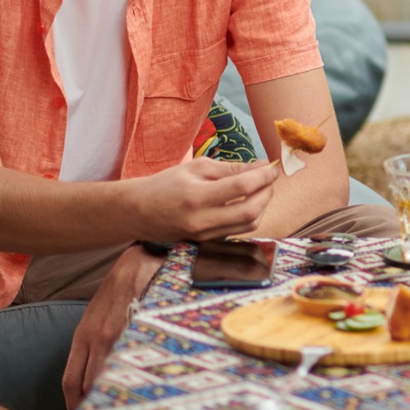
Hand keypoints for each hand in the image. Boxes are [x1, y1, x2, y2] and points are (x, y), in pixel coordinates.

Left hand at [62, 245, 162, 409]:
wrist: (144, 258)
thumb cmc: (126, 285)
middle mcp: (94, 339)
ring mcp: (114, 336)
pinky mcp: (135, 330)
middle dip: (91, 409)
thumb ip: (100, 339)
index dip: (74, 405)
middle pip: (85, 387)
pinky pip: (129, 364)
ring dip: (111, 398)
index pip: (71, 382)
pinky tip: (142, 391)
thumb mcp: (103, 312)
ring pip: (106, 379)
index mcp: (83, 336)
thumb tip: (106, 369)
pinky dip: (131, 381)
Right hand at [133, 157, 279, 242]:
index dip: (263, 176)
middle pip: (251, 211)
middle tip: (269, 178)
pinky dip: (250, 216)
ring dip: (263, 206)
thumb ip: (230, 168)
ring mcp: (204, 235)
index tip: (271, 167)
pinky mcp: (206, 243)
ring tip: (261, 190)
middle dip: (267, 192)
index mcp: (196, 196)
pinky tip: (249, 203)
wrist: (137, 212)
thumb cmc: (166, 184)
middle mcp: (201, 220)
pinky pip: (238, 231)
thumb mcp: (196, 167)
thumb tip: (261, 166)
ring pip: (249, 225)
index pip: (242, 187)